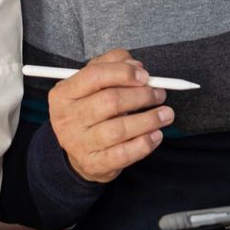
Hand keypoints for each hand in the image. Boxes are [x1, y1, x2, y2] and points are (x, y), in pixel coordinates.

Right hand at [48, 49, 171, 182]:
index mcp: (63, 94)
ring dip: (149, 120)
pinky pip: (123, 154)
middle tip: (159, 94)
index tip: (145, 76)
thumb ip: (111, 66)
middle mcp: (66, 118)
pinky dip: (144, 144)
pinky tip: (156, 135)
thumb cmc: (89, 111)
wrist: (79, 152)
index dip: (123, 73)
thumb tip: (136, 66)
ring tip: (165, 114)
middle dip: (141, 96)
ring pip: (118, 129)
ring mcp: (78, 143)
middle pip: (109, 101)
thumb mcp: (92, 85)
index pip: (94, 76)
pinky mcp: (92, 164)